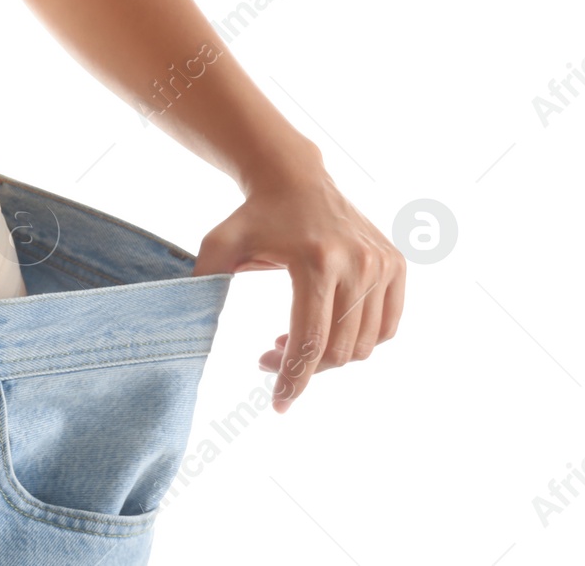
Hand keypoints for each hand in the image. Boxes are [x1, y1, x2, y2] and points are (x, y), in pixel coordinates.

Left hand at [191, 169, 405, 412]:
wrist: (295, 178)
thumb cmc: (253, 216)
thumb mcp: (219, 246)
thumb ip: (203, 285)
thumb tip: (189, 334)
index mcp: (317, 261)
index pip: (309, 340)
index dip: (294, 380)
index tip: (278, 405)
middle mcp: (357, 263)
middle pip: (338, 349)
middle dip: (304, 368)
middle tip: (269, 358)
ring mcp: (382, 263)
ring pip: (364, 345)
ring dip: (329, 356)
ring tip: (292, 341)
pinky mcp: (395, 265)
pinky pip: (386, 328)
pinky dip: (359, 341)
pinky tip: (326, 330)